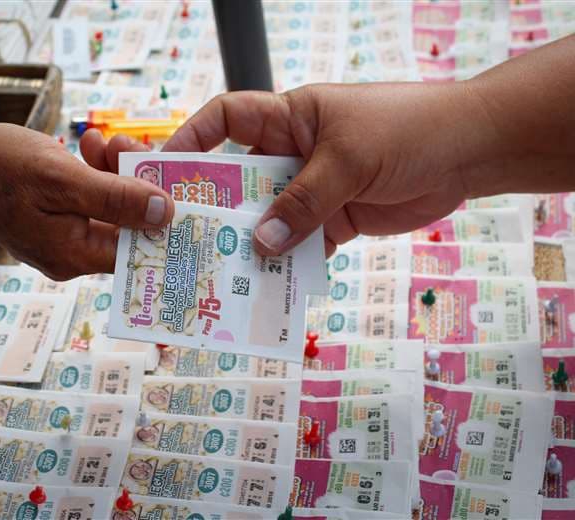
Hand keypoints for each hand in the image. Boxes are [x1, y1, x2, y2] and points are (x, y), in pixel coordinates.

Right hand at [0, 124, 172, 278]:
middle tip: (127, 145)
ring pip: (109, 208)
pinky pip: (87, 200)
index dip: (163, 218)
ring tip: (102, 140)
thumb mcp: (63, 179)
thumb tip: (167, 214)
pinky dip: (93, 174)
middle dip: (134, 183)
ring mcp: (61, 238)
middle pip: (126, 226)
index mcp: (76, 254)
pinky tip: (90, 147)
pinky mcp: (52, 220)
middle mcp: (72, 254)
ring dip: (113, 172)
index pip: (139, 248)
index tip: (179, 185)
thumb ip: (117, 199)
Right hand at [163, 83, 495, 255]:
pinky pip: (300, 244)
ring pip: (268, 218)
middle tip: (185, 239)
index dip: (193, 139)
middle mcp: (293, 153)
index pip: (228, 119)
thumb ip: (305, 201)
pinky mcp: (334, 220)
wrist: (468, 152)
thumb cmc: (408, 130)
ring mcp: (313, 189)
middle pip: (241, 180)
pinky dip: (287, 265)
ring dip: (251, 244)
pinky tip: (271, 287)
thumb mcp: (349, 159)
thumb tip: (262, 244)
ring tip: (223, 273)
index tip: (165, 170)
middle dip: (215, 207)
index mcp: (290, 118)